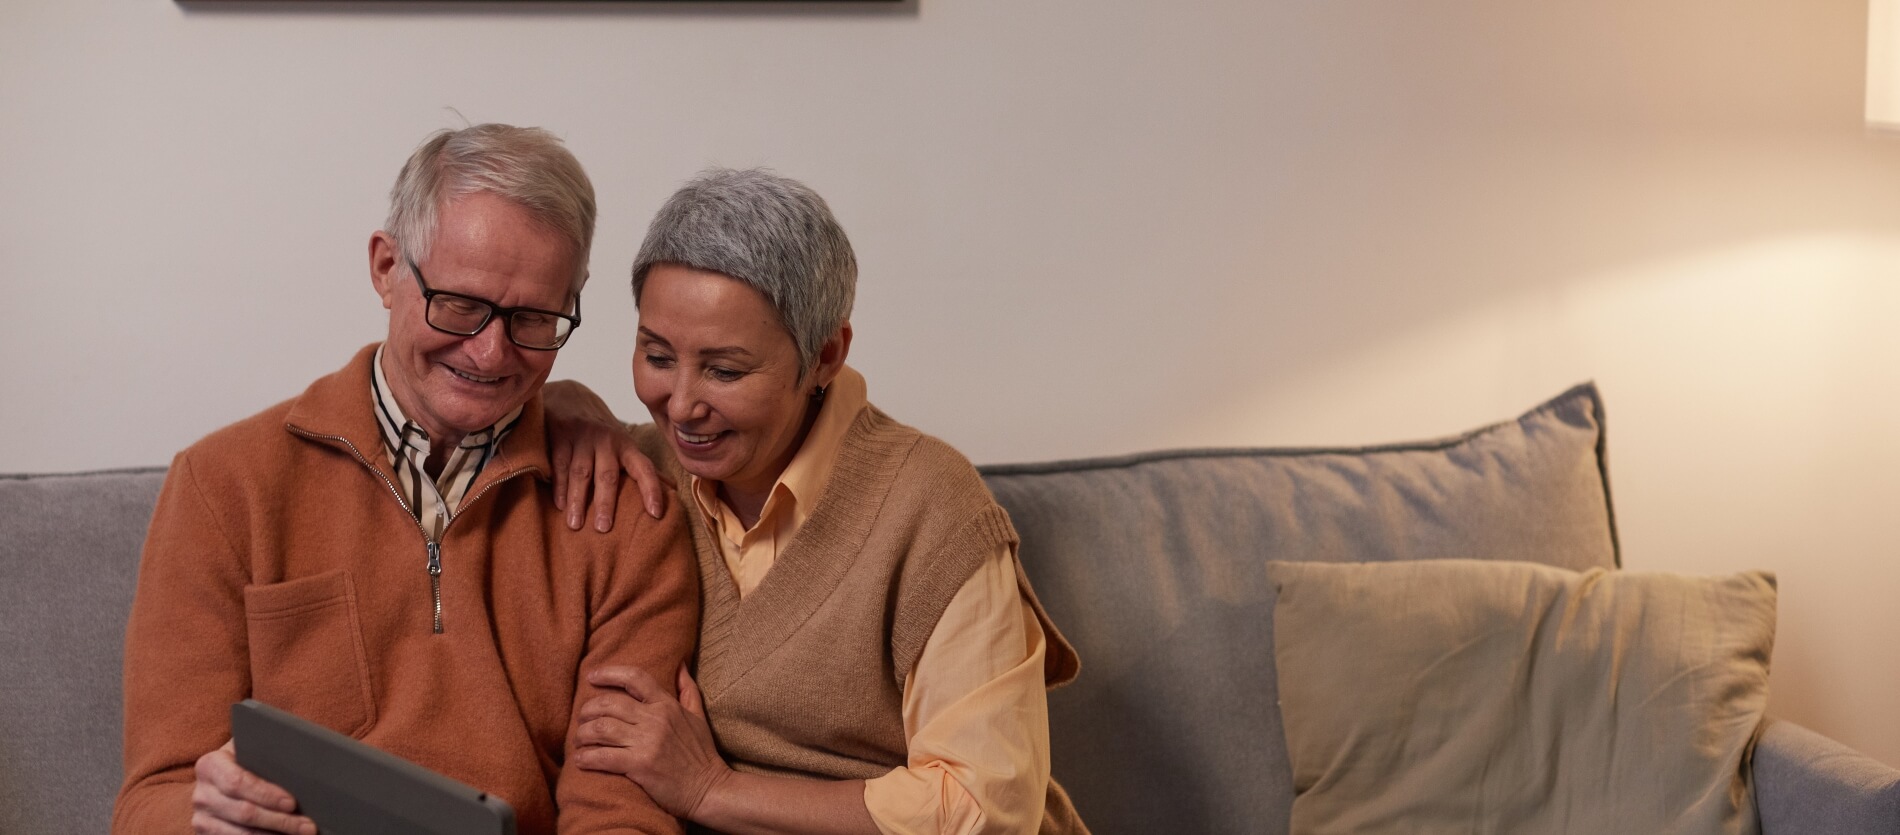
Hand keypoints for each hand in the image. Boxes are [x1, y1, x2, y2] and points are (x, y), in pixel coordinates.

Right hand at [191, 740, 314, 834]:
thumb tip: (301, 763)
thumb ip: (267, 753)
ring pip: (242, 834)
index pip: (238, 782)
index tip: (292, 803)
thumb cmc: (247, 760)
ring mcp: (202, 818)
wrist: (223, 776)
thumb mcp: (251, 750)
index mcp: (210, 766)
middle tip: (308, 825)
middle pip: (244, 813)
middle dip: (280, 821)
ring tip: (301, 833)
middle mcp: (201, 794)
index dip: (266, 794)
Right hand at [543, 379, 669, 527]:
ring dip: (577, 500)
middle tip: (604, 528)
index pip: (644, 469)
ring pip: (581, 473)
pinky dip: (559, 486)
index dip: (652, 490)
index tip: (656, 514)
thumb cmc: (603, 435)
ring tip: (576, 526)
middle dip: (606, 502)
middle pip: (608, 475)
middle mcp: (607, 441)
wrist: (572, 399)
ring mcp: (583, 438)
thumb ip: (644, 469)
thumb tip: (674, 491)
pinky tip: (560, 505)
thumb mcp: (625, 447)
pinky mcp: (560, 436)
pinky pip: (560, 465)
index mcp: (628, 447)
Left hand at [574, 664, 728, 819]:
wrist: (710, 789)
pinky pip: (603, 757)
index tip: (591, 676)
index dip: (609, 673)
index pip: (634, 678)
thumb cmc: (702, 754)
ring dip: (583, 734)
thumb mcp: (699, 716)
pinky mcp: (640, 765)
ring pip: (601, 728)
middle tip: (582, 719)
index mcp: (667, 705)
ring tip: (579, 741)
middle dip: (588, 710)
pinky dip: (586, 758)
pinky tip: (580, 761)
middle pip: (609, 704)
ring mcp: (647, 742)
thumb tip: (679, 664)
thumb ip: (687, 689)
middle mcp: (656, 719)